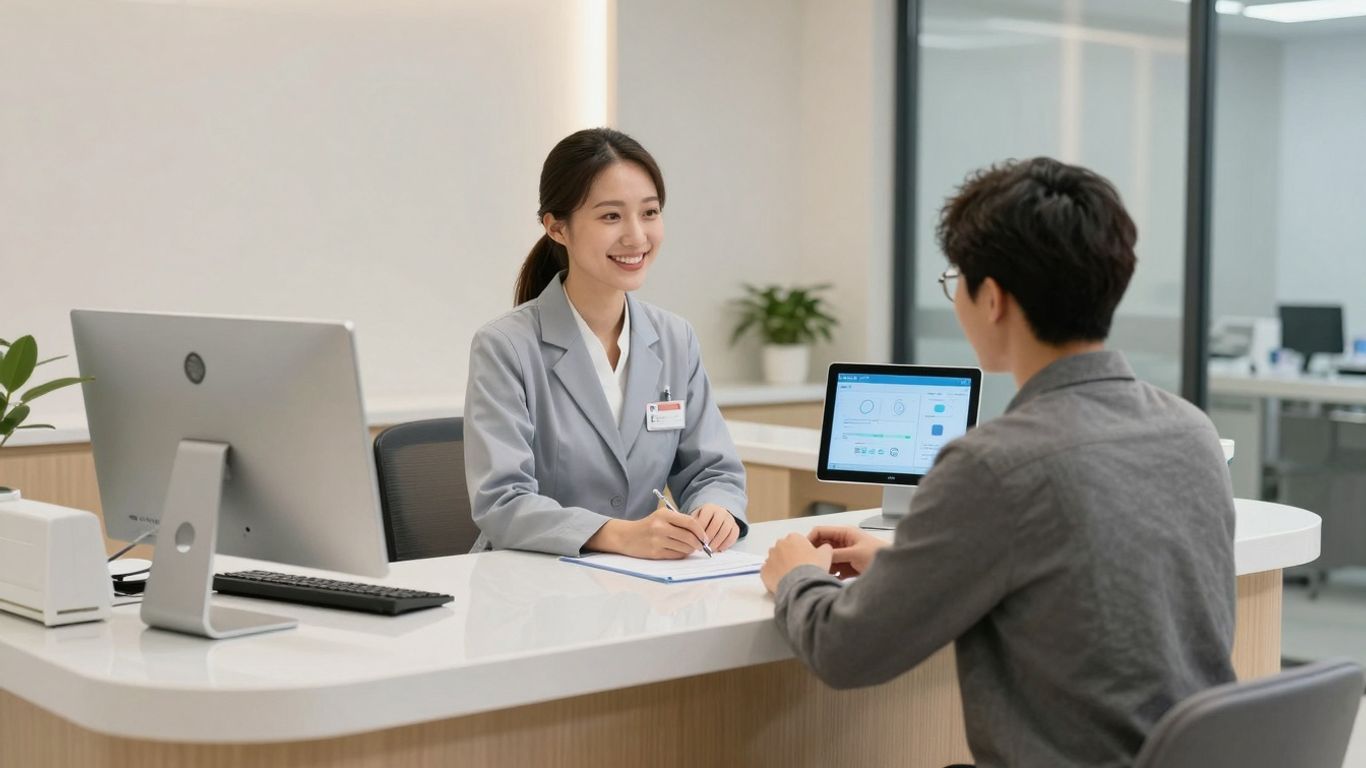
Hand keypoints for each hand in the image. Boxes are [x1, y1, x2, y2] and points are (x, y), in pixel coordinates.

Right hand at [586, 506, 709, 559]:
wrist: (626, 536)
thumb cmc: (648, 526)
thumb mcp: (661, 517)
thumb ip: (679, 522)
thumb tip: (700, 533)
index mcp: (663, 515)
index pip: (690, 522)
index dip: (701, 531)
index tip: (705, 537)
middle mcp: (660, 527)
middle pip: (689, 537)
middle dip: (698, 543)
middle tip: (701, 546)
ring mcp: (657, 540)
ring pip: (684, 548)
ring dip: (690, 550)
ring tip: (690, 548)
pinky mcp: (655, 553)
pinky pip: (676, 555)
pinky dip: (682, 554)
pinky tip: (680, 552)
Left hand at [691, 503, 740, 552]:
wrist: (715, 517)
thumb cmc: (702, 520)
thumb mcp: (696, 519)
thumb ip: (693, 526)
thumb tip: (690, 537)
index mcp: (709, 508)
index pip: (705, 518)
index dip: (700, 530)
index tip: (696, 540)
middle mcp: (721, 511)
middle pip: (716, 524)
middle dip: (709, 537)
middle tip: (703, 546)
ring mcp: (730, 519)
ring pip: (725, 531)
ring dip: (717, 542)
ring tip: (710, 549)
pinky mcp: (735, 527)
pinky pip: (733, 536)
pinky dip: (726, 544)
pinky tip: (719, 549)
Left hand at [761, 533, 832, 593]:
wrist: (801, 584)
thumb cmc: (813, 566)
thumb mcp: (826, 554)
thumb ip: (825, 548)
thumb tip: (825, 548)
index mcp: (793, 538)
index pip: (796, 540)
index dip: (802, 550)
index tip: (807, 559)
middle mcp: (779, 545)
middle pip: (784, 548)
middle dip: (789, 556)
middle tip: (799, 568)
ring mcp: (769, 558)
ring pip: (774, 560)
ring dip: (780, 565)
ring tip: (791, 576)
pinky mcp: (764, 571)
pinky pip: (768, 572)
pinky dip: (773, 576)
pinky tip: (782, 582)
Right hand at [808, 526, 886, 577]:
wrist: (895, 569)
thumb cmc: (878, 554)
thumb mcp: (854, 553)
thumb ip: (836, 554)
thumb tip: (819, 556)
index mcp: (844, 533)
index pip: (820, 531)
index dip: (810, 540)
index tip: (804, 551)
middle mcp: (843, 542)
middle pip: (822, 546)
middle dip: (817, 556)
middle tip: (812, 565)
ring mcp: (845, 554)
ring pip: (827, 559)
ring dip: (824, 566)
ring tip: (821, 574)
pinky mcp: (848, 566)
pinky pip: (834, 569)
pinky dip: (831, 574)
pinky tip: (831, 580)